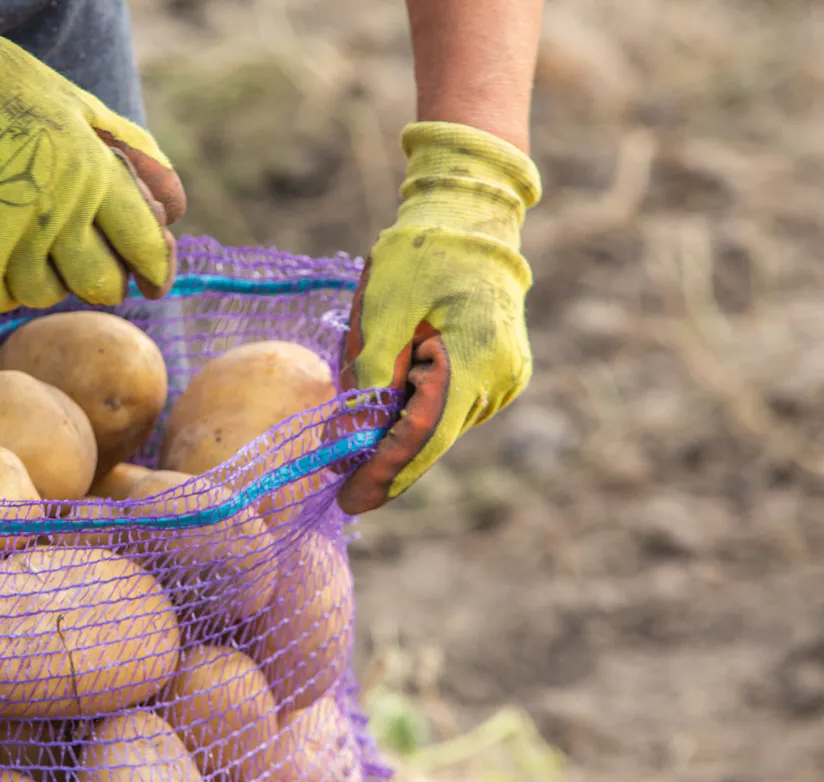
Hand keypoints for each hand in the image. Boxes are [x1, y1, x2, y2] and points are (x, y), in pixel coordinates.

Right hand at [0, 0, 185, 312]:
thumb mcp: (80, 107)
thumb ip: (132, 159)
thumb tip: (172, 210)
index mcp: (94, 170)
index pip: (145, 243)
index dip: (155, 266)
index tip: (152, 278)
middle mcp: (59, 212)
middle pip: (101, 285)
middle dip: (98, 277)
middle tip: (82, 261)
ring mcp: (11, 242)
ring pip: (46, 295)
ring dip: (41, 277)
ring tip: (22, 240)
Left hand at [336, 121, 542, 514]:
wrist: (470, 218)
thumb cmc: (420, 255)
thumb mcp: (380, 311)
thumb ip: (367, 378)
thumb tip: (348, 440)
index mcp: (474, 363)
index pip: (422, 439)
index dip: (382, 474)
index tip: (348, 501)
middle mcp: (498, 381)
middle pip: (431, 442)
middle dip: (383, 463)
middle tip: (338, 484)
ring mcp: (505, 381)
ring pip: (438, 428)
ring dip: (396, 433)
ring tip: (359, 416)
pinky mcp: (500, 376)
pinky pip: (449, 409)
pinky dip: (415, 414)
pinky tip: (390, 394)